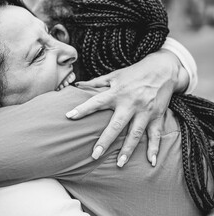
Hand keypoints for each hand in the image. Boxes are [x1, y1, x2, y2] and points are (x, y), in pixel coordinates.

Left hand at [66, 49, 186, 166]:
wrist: (163, 69)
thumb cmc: (134, 73)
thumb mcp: (114, 75)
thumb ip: (96, 82)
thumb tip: (78, 84)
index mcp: (116, 93)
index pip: (96, 102)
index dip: (83, 109)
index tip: (69, 116)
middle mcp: (130, 103)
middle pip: (116, 125)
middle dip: (105, 141)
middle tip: (95, 155)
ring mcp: (144, 111)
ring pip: (135, 134)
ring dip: (127, 150)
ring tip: (119, 164)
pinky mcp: (157, 115)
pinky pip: (155, 134)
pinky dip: (154, 148)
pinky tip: (151, 161)